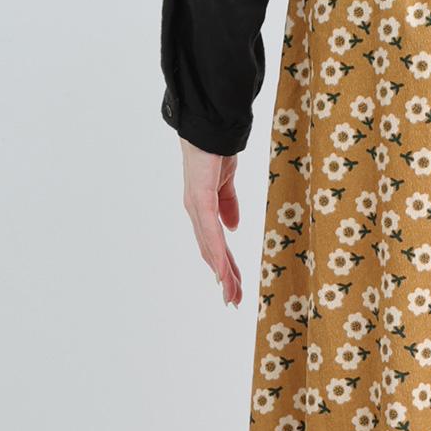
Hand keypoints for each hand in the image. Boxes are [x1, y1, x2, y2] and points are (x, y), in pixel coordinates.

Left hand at [180, 137, 242, 307]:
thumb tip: (233, 227)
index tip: (234, 285)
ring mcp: (197, 208)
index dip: (226, 266)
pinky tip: (222, 269)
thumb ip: (229, 205)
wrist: (209, 129)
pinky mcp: (200, 200)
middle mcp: (196, 213)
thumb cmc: (215, 152)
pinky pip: (211, 231)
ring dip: (222, 273)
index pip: (216, 244)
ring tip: (230, 294)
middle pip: (212, 252)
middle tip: (233, 301)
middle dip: (224, 278)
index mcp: (203, 210)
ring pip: (211, 248)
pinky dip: (217, 251)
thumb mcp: (226, 183)